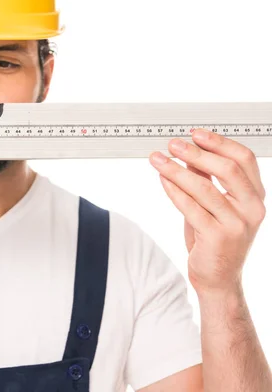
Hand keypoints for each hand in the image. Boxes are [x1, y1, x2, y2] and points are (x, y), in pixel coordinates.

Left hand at [149, 129, 265, 293]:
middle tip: (173, 144)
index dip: (219, 142)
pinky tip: (162, 180)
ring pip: (204, 187)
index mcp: (255, 197)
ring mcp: (237, 224)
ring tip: (158, 160)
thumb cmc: (215, 240)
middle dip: (197, 153)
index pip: (244, 159)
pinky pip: (190, 207)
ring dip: (177, 169)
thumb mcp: (215, 206)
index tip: (195, 133)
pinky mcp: (217, 237)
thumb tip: (188, 153)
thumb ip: (207, 181)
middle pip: (227, 169)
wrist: (218, 279)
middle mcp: (252, 208)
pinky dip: (174, 191)